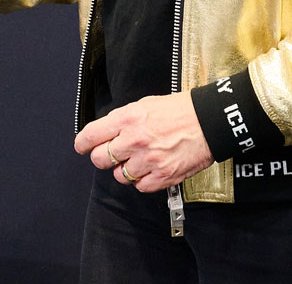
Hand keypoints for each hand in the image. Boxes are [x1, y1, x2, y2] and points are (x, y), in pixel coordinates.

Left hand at [72, 92, 215, 192]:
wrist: (209, 122)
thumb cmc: (180, 110)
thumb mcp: (146, 104)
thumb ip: (123, 119)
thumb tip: (107, 131)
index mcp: (128, 118)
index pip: (92, 135)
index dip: (83, 143)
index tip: (82, 146)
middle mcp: (134, 140)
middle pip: (100, 159)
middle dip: (103, 158)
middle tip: (111, 155)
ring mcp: (148, 160)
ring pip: (120, 176)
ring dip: (125, 170)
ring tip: (138, 160)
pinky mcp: (162, 176)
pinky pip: (140, 187)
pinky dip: (142, 181)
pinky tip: (150, 170)